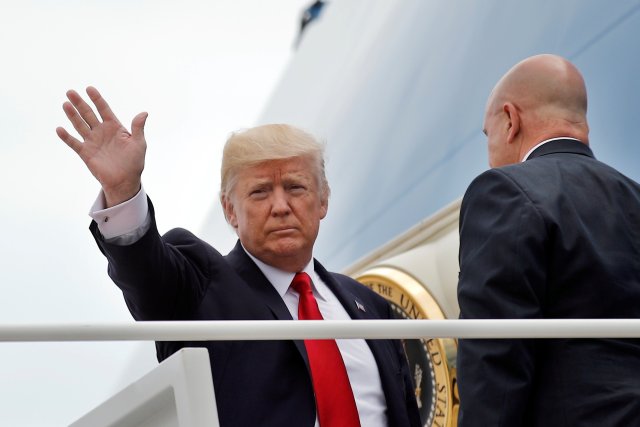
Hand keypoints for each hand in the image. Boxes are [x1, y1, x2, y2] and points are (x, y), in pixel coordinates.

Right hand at [56, 86, 147, 206]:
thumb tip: (144, 113)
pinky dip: (66, 137)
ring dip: (72, 115)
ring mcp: (92, 141)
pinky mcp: (85, 153)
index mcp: (115, 127)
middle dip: (80, 103)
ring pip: (80, 125)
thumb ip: (138, 128)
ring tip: (65, 104)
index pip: (104, 109)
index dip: (97, 99)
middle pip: (89, 114)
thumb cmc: (134, 162)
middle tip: (70, 92)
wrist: (125, 181)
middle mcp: (101, 132)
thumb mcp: (139, 144)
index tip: (89, 89)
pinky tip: (59, 129)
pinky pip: (74, 143)